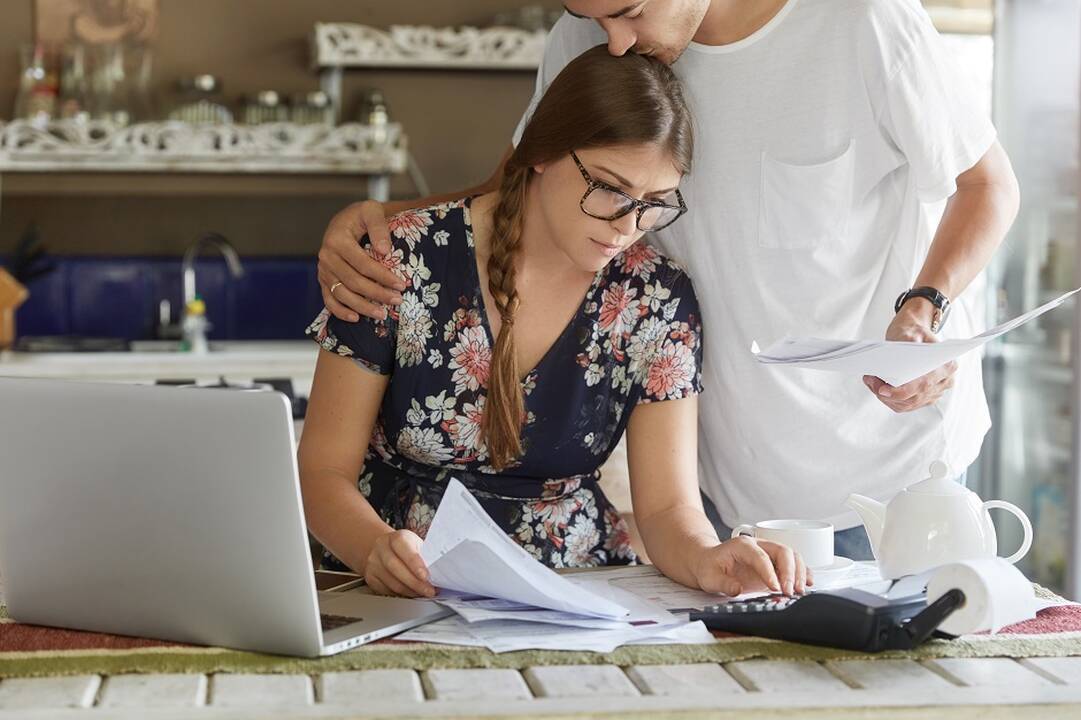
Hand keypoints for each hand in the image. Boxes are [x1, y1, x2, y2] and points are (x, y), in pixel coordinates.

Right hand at [318, 200, 407, 321]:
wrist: (346, 220)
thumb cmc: (362, 216)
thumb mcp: (372, 211)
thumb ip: (379, 227)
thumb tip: (384, 251)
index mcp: (337, 240)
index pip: (363, 264)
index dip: (382, 276)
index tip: (401, 285)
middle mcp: (327, 256)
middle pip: (353, 282)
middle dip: (377, 294)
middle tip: (397, 300)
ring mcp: (323, 270)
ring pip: (341, 294)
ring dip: (362, 307)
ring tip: (382, 314)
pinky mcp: (323, 280)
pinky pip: (329, 300)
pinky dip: (340, 312)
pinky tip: (356, 318)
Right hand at [364, 529, 435, 597]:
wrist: (385, 548)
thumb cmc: (407, 548)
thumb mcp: (417, 545)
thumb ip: (426, 556)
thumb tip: (441, 571)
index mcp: (396, 537)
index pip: (404, 548)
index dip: (415, 563)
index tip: (426, 576)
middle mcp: (382, 548)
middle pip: (396, 568)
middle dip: (415, 583)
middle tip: (429, 591)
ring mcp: (374, 563)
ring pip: (392, 582)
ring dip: (410, 591)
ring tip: (423, 593)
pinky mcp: (371, 577)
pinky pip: (387, 590)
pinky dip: (401, 594)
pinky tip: (411, 593)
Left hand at [692, 536, 811, 596]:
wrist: (709, 562)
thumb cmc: (709, 568)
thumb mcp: (709, 577)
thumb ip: (723, 583)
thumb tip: (737, 589)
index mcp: (743, 546)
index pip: (761, 557)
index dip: (770, 573)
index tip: (775, 588)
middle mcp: (759, 546)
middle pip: (783, 552)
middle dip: (790, 572)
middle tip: (789, 592)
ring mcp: (769, 554)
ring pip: (792, 556)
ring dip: (799, 573)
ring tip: (800, 591)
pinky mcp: (775, 564)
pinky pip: (794, 564)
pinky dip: (803, 572)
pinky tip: (808, 583)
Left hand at [864, 299, 956, 412]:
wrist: (915, 335)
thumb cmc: (913, 332)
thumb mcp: (910, 332)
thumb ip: (906, 345)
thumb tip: (896, 361)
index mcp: (946, 365)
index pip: (924, 384)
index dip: (902, 391)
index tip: (882, 390)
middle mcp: (944, 381)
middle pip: (914, 398)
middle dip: (887, 393)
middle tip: (870, 380)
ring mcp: (935, 392)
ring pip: (907, 404)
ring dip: (886, 397)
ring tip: (871, 381)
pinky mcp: (924, 398)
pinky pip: (905, 405)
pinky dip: (889, 399)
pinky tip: (877, 386)